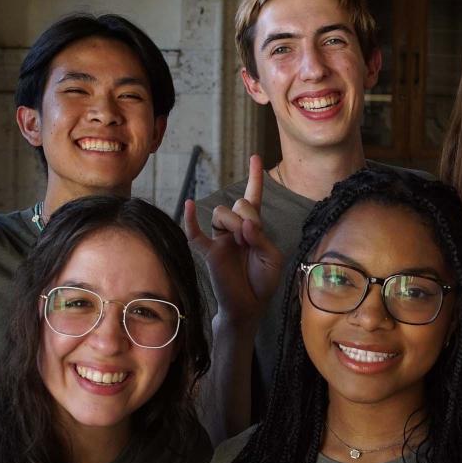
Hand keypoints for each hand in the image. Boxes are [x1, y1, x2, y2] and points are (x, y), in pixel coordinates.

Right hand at [184, 155, 283, 324]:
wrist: (249, 306)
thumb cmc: (262, 282)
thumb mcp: (272, 258)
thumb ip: (261, 238)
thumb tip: (244, 224)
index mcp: (254, 229)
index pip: (253, 198)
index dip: (255, 177)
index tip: (255, 156)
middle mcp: (236, 229)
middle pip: (238, 204)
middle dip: (248, 215)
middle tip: (251, 237)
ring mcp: (220, 239)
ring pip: (221, 213)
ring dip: (233, 223)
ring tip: (239, 242)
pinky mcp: (208, 251)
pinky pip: (195, 232)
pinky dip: (190, 219)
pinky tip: (189, 205)